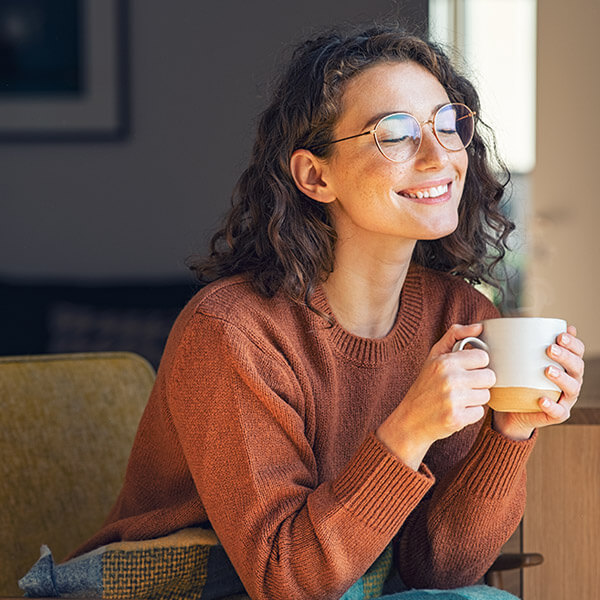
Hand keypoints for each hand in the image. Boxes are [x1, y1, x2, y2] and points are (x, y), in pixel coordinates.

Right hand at [376, 323, 494, 469]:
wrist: (410, 419)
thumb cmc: (425, 385)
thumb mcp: (434, 356)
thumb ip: (455, 336)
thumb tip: (479, 326)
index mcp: (445, 361)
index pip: (483, 357)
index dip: (476, 365)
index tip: (466, 370)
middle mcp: (449, 379)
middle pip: (489, 377)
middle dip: (479, 383)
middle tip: (463, 386)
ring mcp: (453, 400)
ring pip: (486, 395)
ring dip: (475, 399)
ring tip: (458, 399)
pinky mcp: (457, 418)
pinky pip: (480, 413)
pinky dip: (470, 413)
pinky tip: (456, 411)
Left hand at [493, 325, 584, 440]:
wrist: (511, 411)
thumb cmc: (515, 380)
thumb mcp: (514, 361)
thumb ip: (511, 345)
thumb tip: (489, 327)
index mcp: (564, 365)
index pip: (576, 351)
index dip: (573, 342)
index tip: (560, 335)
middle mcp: (570, 380)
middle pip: (577, 367)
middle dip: (566, 356)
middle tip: (550, 349)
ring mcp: (565, 399)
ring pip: (572, 387)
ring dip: (562, 378)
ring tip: (547, 370)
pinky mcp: (557, 414)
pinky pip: (559, 412)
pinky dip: (552, 406)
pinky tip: (542, 400)